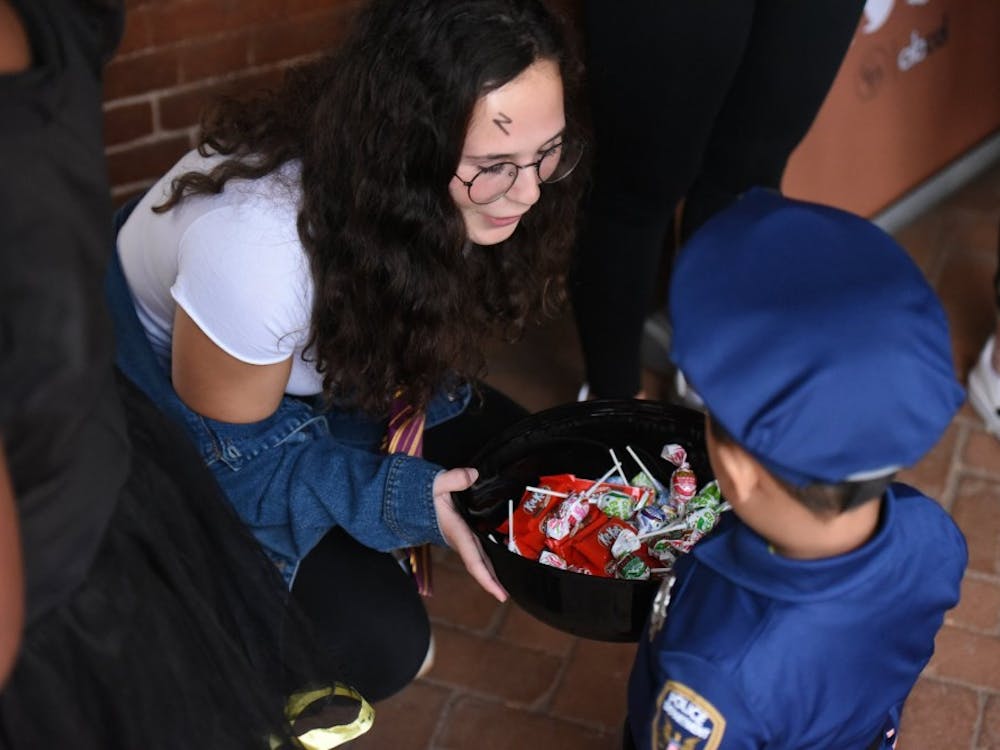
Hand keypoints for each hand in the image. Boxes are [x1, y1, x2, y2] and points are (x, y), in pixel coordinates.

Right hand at [432, 467, 507, 602]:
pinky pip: (477, 549)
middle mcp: (459, 539)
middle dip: (492, 581)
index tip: (500, 595)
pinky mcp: (461, 534)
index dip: (487, 578)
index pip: (474, 560)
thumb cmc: (421, 494)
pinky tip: (500, 556)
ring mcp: (460, 538)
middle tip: (507, 596)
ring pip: (479, 558)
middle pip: (479, 565)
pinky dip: (487, 557)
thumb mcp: (436, 484)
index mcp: (456, 532)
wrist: (407, 501)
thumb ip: (453, 479)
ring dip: (491, 569)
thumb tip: (473, 475)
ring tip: (508, 580)